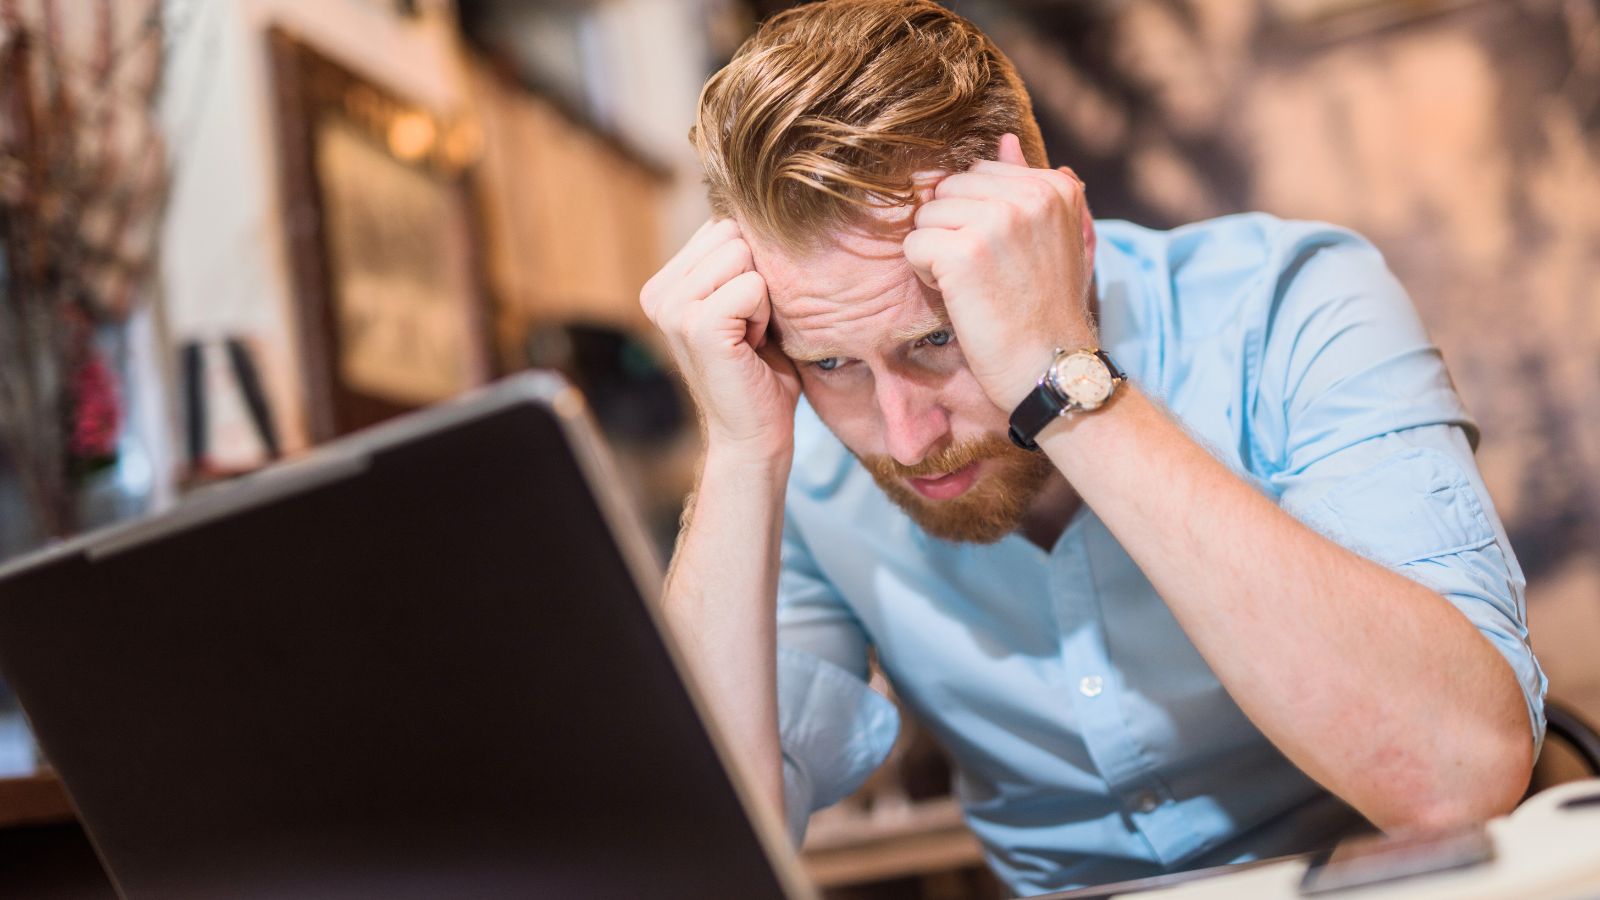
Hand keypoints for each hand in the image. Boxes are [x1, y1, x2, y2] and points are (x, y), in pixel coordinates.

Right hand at [641, 218, 799, 461]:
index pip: (722, 227)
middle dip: (756, 278)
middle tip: (749, 328)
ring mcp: (672, 309)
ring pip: (743, 255)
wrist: (755, 435)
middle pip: (732, 234)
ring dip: (762, 298)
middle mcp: (658, 293)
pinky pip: (752, 286)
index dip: (750, 268)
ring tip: (749, 336)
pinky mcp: (696, 326)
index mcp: (664, 283)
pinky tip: (751, 346)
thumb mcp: (743, 303)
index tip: (744, 316)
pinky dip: (764, 316)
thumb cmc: (760, 371)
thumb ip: (736, 260)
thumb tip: (755, 207)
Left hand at [903, 133, 1096, 409]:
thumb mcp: (1053, 239)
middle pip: (946, 190)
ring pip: (925, 216)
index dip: (973, 217)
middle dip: (950, 231)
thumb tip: (1005, 139)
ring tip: (972, 286)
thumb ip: (1027, 185)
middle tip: (982, 274)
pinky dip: (925, 275)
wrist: (1051, 367)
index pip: (977, 173)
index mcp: (1053, 186)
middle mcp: (1029, 195)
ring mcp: (998, 221)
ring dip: (936, 254)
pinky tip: (958, 297)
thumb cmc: (1046, 309)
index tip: (1001, 257)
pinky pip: (913, 245)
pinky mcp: (965, 252)